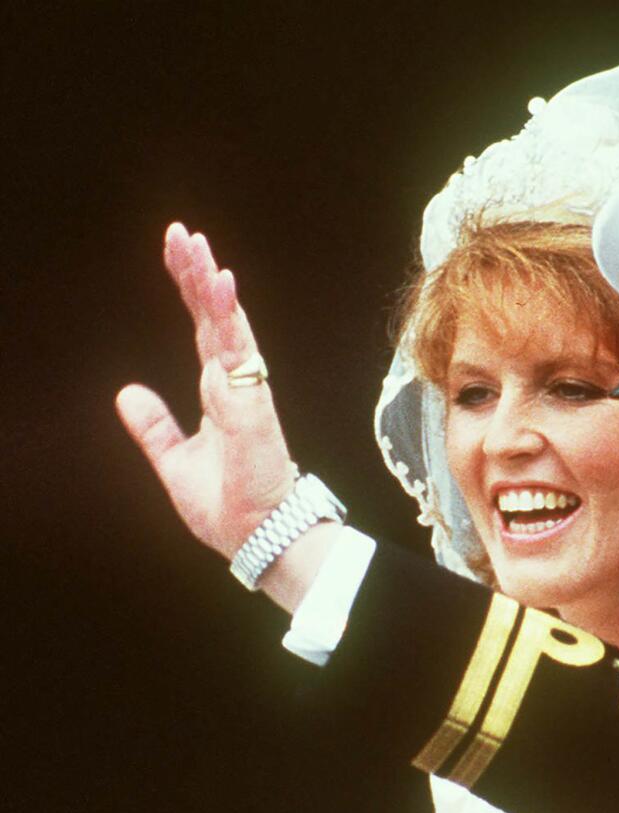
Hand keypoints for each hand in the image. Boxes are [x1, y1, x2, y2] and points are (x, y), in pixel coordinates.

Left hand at [116, 223, 294, 560]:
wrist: (255, 536)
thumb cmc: (228, 504)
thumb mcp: (175, 461)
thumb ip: (154, 427)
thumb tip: (126, 392)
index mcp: (219, 392)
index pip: (201, 328)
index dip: (189, 289)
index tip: (177, 252)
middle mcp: (234, 382)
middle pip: (213, 315)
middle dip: (197, 272)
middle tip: (181, 233)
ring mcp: (245, 388)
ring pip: (226, 323)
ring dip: (211, 282)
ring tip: (196, 244)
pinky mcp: (251, 401)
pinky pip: (237, 349)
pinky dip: (228, 314)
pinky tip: (221, 280)